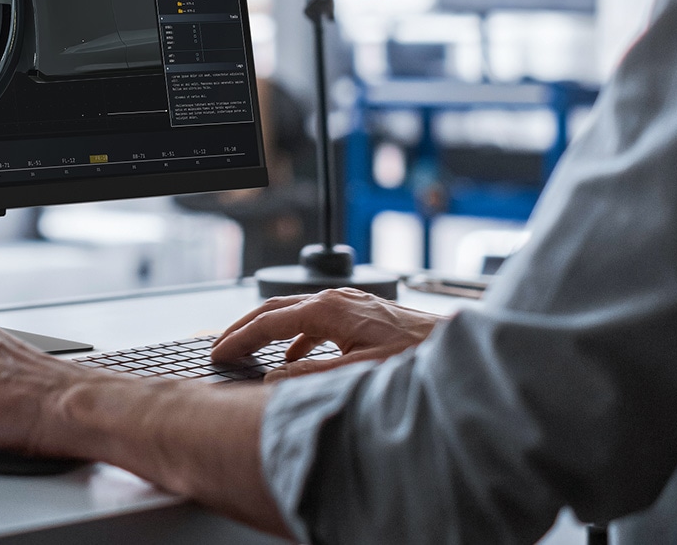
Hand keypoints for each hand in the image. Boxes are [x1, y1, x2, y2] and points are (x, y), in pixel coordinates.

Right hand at [210, 288, 442, 380]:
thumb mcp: (359, 372)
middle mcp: (335, 300)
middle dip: (244, 328)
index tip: (218, 354)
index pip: (268, 321)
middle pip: (275, 309)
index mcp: (328, 309)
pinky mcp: (361, 315)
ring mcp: (348, 305)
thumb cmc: (417, 360)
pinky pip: (315, 323)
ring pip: (294, 315)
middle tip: (220, 348)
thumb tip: (273, 376)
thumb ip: (312, 375)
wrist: (459, 349)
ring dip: (268, 334)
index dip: (239, 339)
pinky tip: (294, 359)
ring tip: (250, 355)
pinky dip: (295, 339)